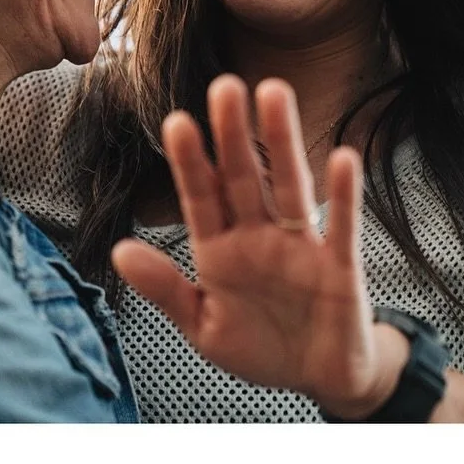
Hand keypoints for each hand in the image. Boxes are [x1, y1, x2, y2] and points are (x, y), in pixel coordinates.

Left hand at [110, 75, 402, 414]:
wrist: (317, 378)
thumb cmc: (259, 345)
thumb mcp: (203, 327)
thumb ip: (166, 289)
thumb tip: (119, 251)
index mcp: (221, 250)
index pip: (202, 198)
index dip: (191, 163)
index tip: (177, 123)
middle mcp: (260, 238)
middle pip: (245, 178)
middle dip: (233, 134)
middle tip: (224, 85)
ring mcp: (301, 248)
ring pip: (290, 186)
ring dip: (283, 141)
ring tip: (274, 94)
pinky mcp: (340, 267)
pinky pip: (342, 226)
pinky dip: (344, 195)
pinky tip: (343, 158)